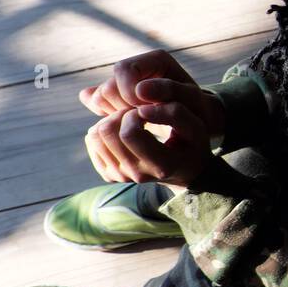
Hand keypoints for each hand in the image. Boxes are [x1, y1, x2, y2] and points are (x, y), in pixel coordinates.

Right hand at [79, 49, 223, 136]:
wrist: (192, 120)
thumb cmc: (195, 108)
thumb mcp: (190, 101)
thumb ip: (169, 91)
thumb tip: (140, 89)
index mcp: (156, 59)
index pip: (124, 70)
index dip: (130, 93)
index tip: (147, 112)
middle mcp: (136, 65)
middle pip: (109, 85)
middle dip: (124, 106)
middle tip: (144, 120)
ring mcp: (122, 81)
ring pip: (100, 97)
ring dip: (117, 113)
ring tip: (140, 122)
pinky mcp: (114, 95)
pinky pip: (97, 104)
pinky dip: (109, 116)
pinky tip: (129, 123)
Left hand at [84, 103, 210, 187]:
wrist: (185, 171)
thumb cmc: (191, 145)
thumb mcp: (195, 128)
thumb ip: (174, 114)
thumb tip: (142, 109)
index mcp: (160, 166)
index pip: (129, 133)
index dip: (133, 114)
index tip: (146, 110)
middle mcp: (137, 175)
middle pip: (107, 133)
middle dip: (118, 114)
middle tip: (135, 112)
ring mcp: (120, 177)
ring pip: (95, 136)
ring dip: (110, 120)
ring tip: (129, 121)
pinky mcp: (109, 174)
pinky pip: (92, 143)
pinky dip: (103, 131)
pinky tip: (122, 131)